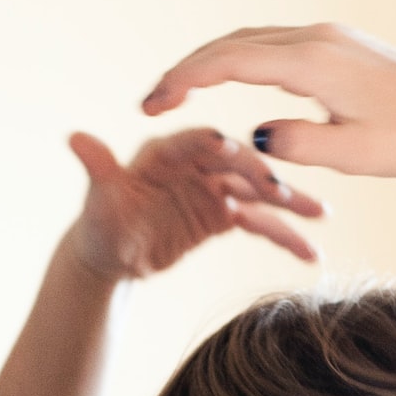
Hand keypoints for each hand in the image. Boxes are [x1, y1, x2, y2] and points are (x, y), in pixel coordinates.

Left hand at [66, 127, 324, 281]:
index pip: (196, 144)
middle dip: (262, 177)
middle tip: (285, 193)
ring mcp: (216, 188)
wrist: (112, 257)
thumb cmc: (101, 224)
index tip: (235, 150)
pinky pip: (260, 223)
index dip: (215, 147)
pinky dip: (285, 236)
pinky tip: (311, 253)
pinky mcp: (226, 214)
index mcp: (168, 152)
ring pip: (257, 193)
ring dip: (289, 204)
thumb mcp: (101, 200)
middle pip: (237, 166)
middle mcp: (197, 163)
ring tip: (320, 215)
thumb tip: (74, 138)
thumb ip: (98, 168)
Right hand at [142, 23, 395, 177]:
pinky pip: (273, 43)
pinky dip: (240, 58)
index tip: (153, 102)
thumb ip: (297, 144)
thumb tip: (256, 137)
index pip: (229, 62)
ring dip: (212, 61)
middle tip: (154, 99)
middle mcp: (315, 39)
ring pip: (251, 39)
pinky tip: (228, 78)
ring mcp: (327, 36)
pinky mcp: (336, 43)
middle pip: (232, 44)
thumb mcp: (351, 154)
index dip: (185, 79)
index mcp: (312, 63)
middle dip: (188, 69)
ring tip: (181, 90)